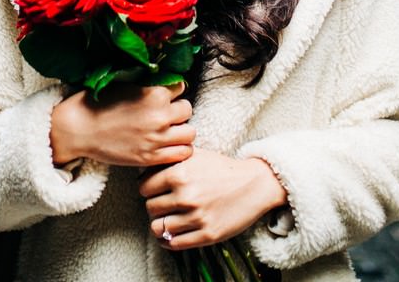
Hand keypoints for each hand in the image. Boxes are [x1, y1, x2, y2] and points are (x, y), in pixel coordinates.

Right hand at [50, 83, 194, 166]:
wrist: (79, 129)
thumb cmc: (98, 103)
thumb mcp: (124, 83)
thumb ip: (148, 83)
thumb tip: (164, 78)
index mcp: (154, 94)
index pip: (181, 87)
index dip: (172, 90)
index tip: (163, 94)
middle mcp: (160, 116)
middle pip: (187, 110)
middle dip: (177, 110)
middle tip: (165, 112)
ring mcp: (157, 139)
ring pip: (190, 133)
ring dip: (181, 130)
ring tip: (168, 129)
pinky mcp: (151, 158)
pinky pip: (183, 153)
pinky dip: (179, 148)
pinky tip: (168, 144)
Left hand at [140, 150, 288, 249]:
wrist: (254, 184)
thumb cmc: (222, 168)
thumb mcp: (194, 155)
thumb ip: (169, 159)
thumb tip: (143, 167)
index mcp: (179, 173)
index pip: (144, 187)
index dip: (146, 189)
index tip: (153, 191)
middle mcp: (186, 196)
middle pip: (150, 208)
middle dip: (153, 206)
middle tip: (162, 204)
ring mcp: (197, 217)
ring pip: (158, 227)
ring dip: (159, 224)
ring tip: (166, 219)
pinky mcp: (207, 234)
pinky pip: (174, 244)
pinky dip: (167, 241)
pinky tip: (170, 234)